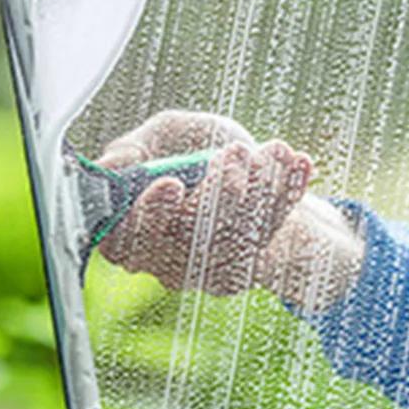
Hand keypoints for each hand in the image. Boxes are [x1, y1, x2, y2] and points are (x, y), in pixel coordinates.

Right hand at [97, 111, 312, 295]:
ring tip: (275, 149)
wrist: (257, 170)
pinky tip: (299, 163)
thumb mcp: (169, 134)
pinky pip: (263, 241)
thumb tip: (109, 165)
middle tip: (238, 154)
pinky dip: (284, 197)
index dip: (149, 212)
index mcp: (128, 227)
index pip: (125, 237)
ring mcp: (199, 273)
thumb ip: (137, 145)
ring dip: (257, 190)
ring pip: (229, 241)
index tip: (173, 182)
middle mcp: (159, 259)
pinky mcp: (239, 274)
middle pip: (184, 240)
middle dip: (217, 194)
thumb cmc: (200, 149)